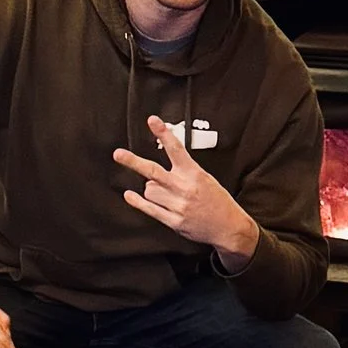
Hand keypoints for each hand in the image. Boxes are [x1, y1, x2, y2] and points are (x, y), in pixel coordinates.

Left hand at [112, 119, 259, 262]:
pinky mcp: (174, 221)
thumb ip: (184, 171)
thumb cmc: (217, 200)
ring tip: (164, 193)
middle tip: (118, 154)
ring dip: (151, 189)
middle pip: (152, 171)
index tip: (153, 121)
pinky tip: (130, 196)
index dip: (163, 133)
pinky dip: (138, 202)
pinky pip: (150, 209)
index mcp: (194, 173)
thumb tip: (156, 171)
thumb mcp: (205, 178)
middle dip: (133, 162)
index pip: (176, 149)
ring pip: (149, 191)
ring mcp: (178, 205)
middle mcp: (184, 188)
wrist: (229, 227)